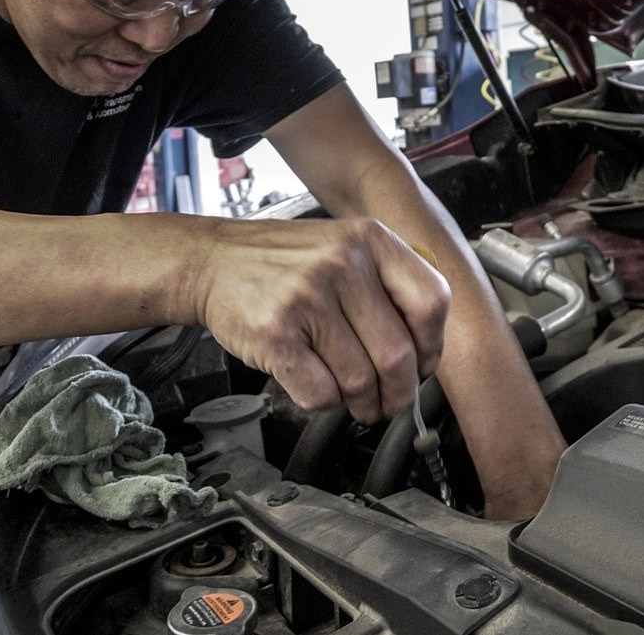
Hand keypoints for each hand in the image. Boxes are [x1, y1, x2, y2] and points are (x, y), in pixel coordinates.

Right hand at [193, 217, 449, 423]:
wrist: (212, 262)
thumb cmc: (283, 264)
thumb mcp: (344, 247)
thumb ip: (388, 285)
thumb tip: (425, 353)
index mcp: (369, 240)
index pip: (431, 302)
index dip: (432, 347)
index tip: (421, 366)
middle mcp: (341, 263)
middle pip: (398, 354)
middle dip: (398, 393)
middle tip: (389, 402)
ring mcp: (305, 297)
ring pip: (359, 380)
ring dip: (361, 403)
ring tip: (355, 400)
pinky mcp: (274, 333)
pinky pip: (320, 392)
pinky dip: (324, 403)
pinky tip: (317, 386)